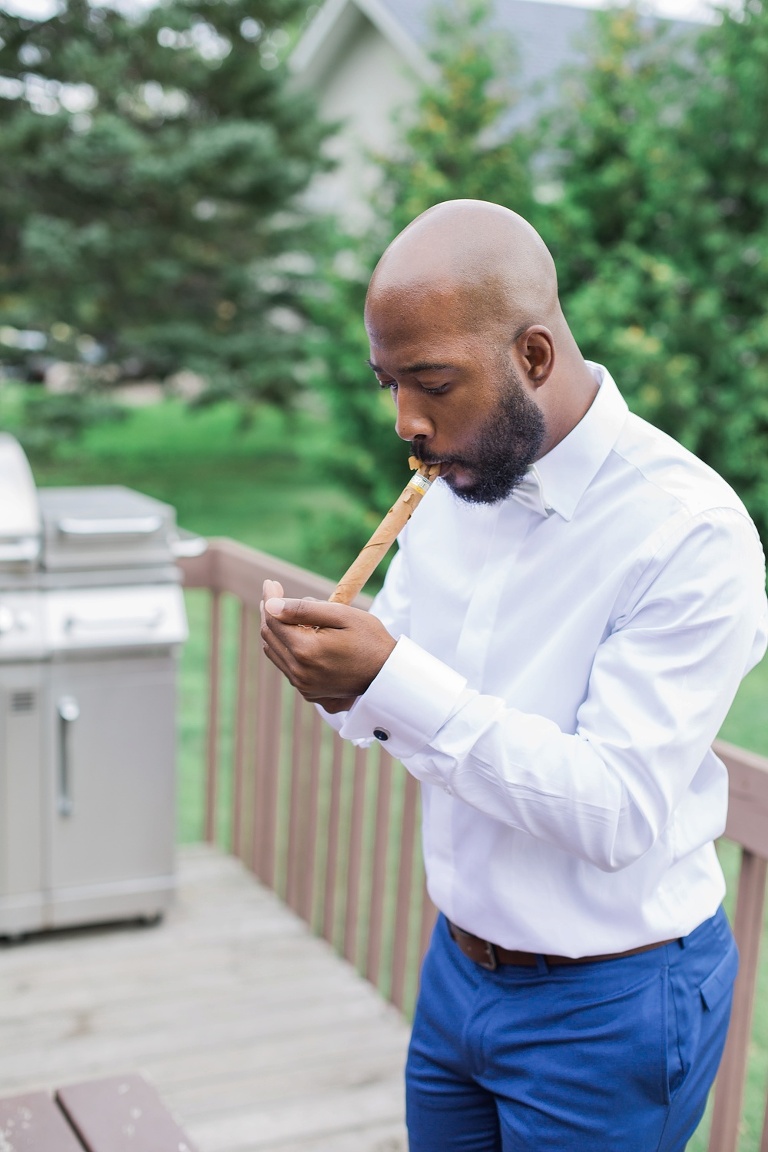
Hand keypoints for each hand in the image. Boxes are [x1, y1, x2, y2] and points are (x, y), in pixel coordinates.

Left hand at [260, 579, 395, 711]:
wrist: (387, 674)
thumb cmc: (369, 639)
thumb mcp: (341, 615)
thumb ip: (303, 609)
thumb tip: (270, 605)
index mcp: (306, 651)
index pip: (273, 620)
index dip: (269, 598)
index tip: (270, 582)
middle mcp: (299, 672)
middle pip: (269, 637)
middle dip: (268, 613)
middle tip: (274, 594)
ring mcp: (303, 685)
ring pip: (274, 652)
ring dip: (275, 631)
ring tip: (283, 612)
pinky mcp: (309, 691)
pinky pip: (286, 666)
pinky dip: (285, 648)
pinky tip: (296, 635)